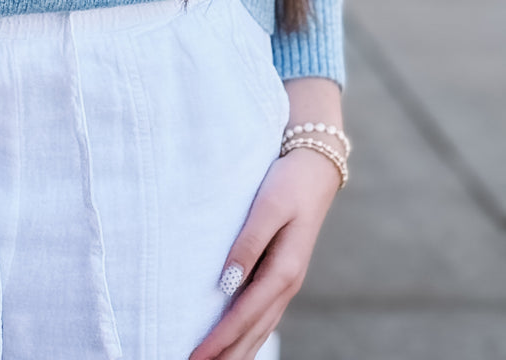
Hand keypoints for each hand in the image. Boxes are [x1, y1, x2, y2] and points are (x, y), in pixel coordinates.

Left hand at [188, 146, 341, 359]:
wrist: (314, 169)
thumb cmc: (287, 184)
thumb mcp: (267, 207)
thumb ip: (248, 244)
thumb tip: (227, 283)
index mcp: (283, 271)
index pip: (245, 316)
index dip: (219, 340)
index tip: (195, 356)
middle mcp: (287, 284)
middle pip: (253, 332)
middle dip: (226, 355)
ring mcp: (287, 282)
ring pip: (260, 329)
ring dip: (237, 351)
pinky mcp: (282, 274)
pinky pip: (264, 316)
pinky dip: (249, 335)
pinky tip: (237, 344)